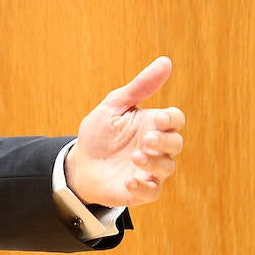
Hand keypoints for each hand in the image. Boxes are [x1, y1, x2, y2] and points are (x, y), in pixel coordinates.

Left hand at [66, 57, 184, 207]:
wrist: (78, 163)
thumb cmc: (99, 134)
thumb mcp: (115, 106)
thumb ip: (139, 87)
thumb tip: (166, 62)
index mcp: (153, 125)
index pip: (176, 120)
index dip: (172, 120)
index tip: (158, 119)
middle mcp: (156, 148)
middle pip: (176, 144)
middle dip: (164, 142)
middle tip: (145, 139)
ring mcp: (150, 170)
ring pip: (168, 168)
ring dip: (155, 162)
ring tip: (135, 156)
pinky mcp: (140, 190)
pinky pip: (152, 192)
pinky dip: (144, 187)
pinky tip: (129, 180)